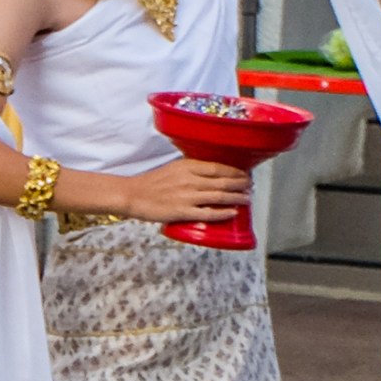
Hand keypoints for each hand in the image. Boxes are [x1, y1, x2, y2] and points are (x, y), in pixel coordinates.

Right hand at [122, 157, 248, 225]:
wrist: (131, 195)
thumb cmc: (150, 183)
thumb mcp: (173, 168)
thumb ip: (192, 170)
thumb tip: (211, 174)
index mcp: (187, 166)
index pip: (219, 167)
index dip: (236, 172)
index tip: (244, 175)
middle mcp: (190, 180)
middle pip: (224, 181)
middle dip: (241, 184)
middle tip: (249, 187)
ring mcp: (187, 196)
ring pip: (220, 196)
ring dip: (237, 198)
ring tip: (247, 199)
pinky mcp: (182, 212)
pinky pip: (208, 213)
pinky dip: (223, 213)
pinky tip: (233, 213)